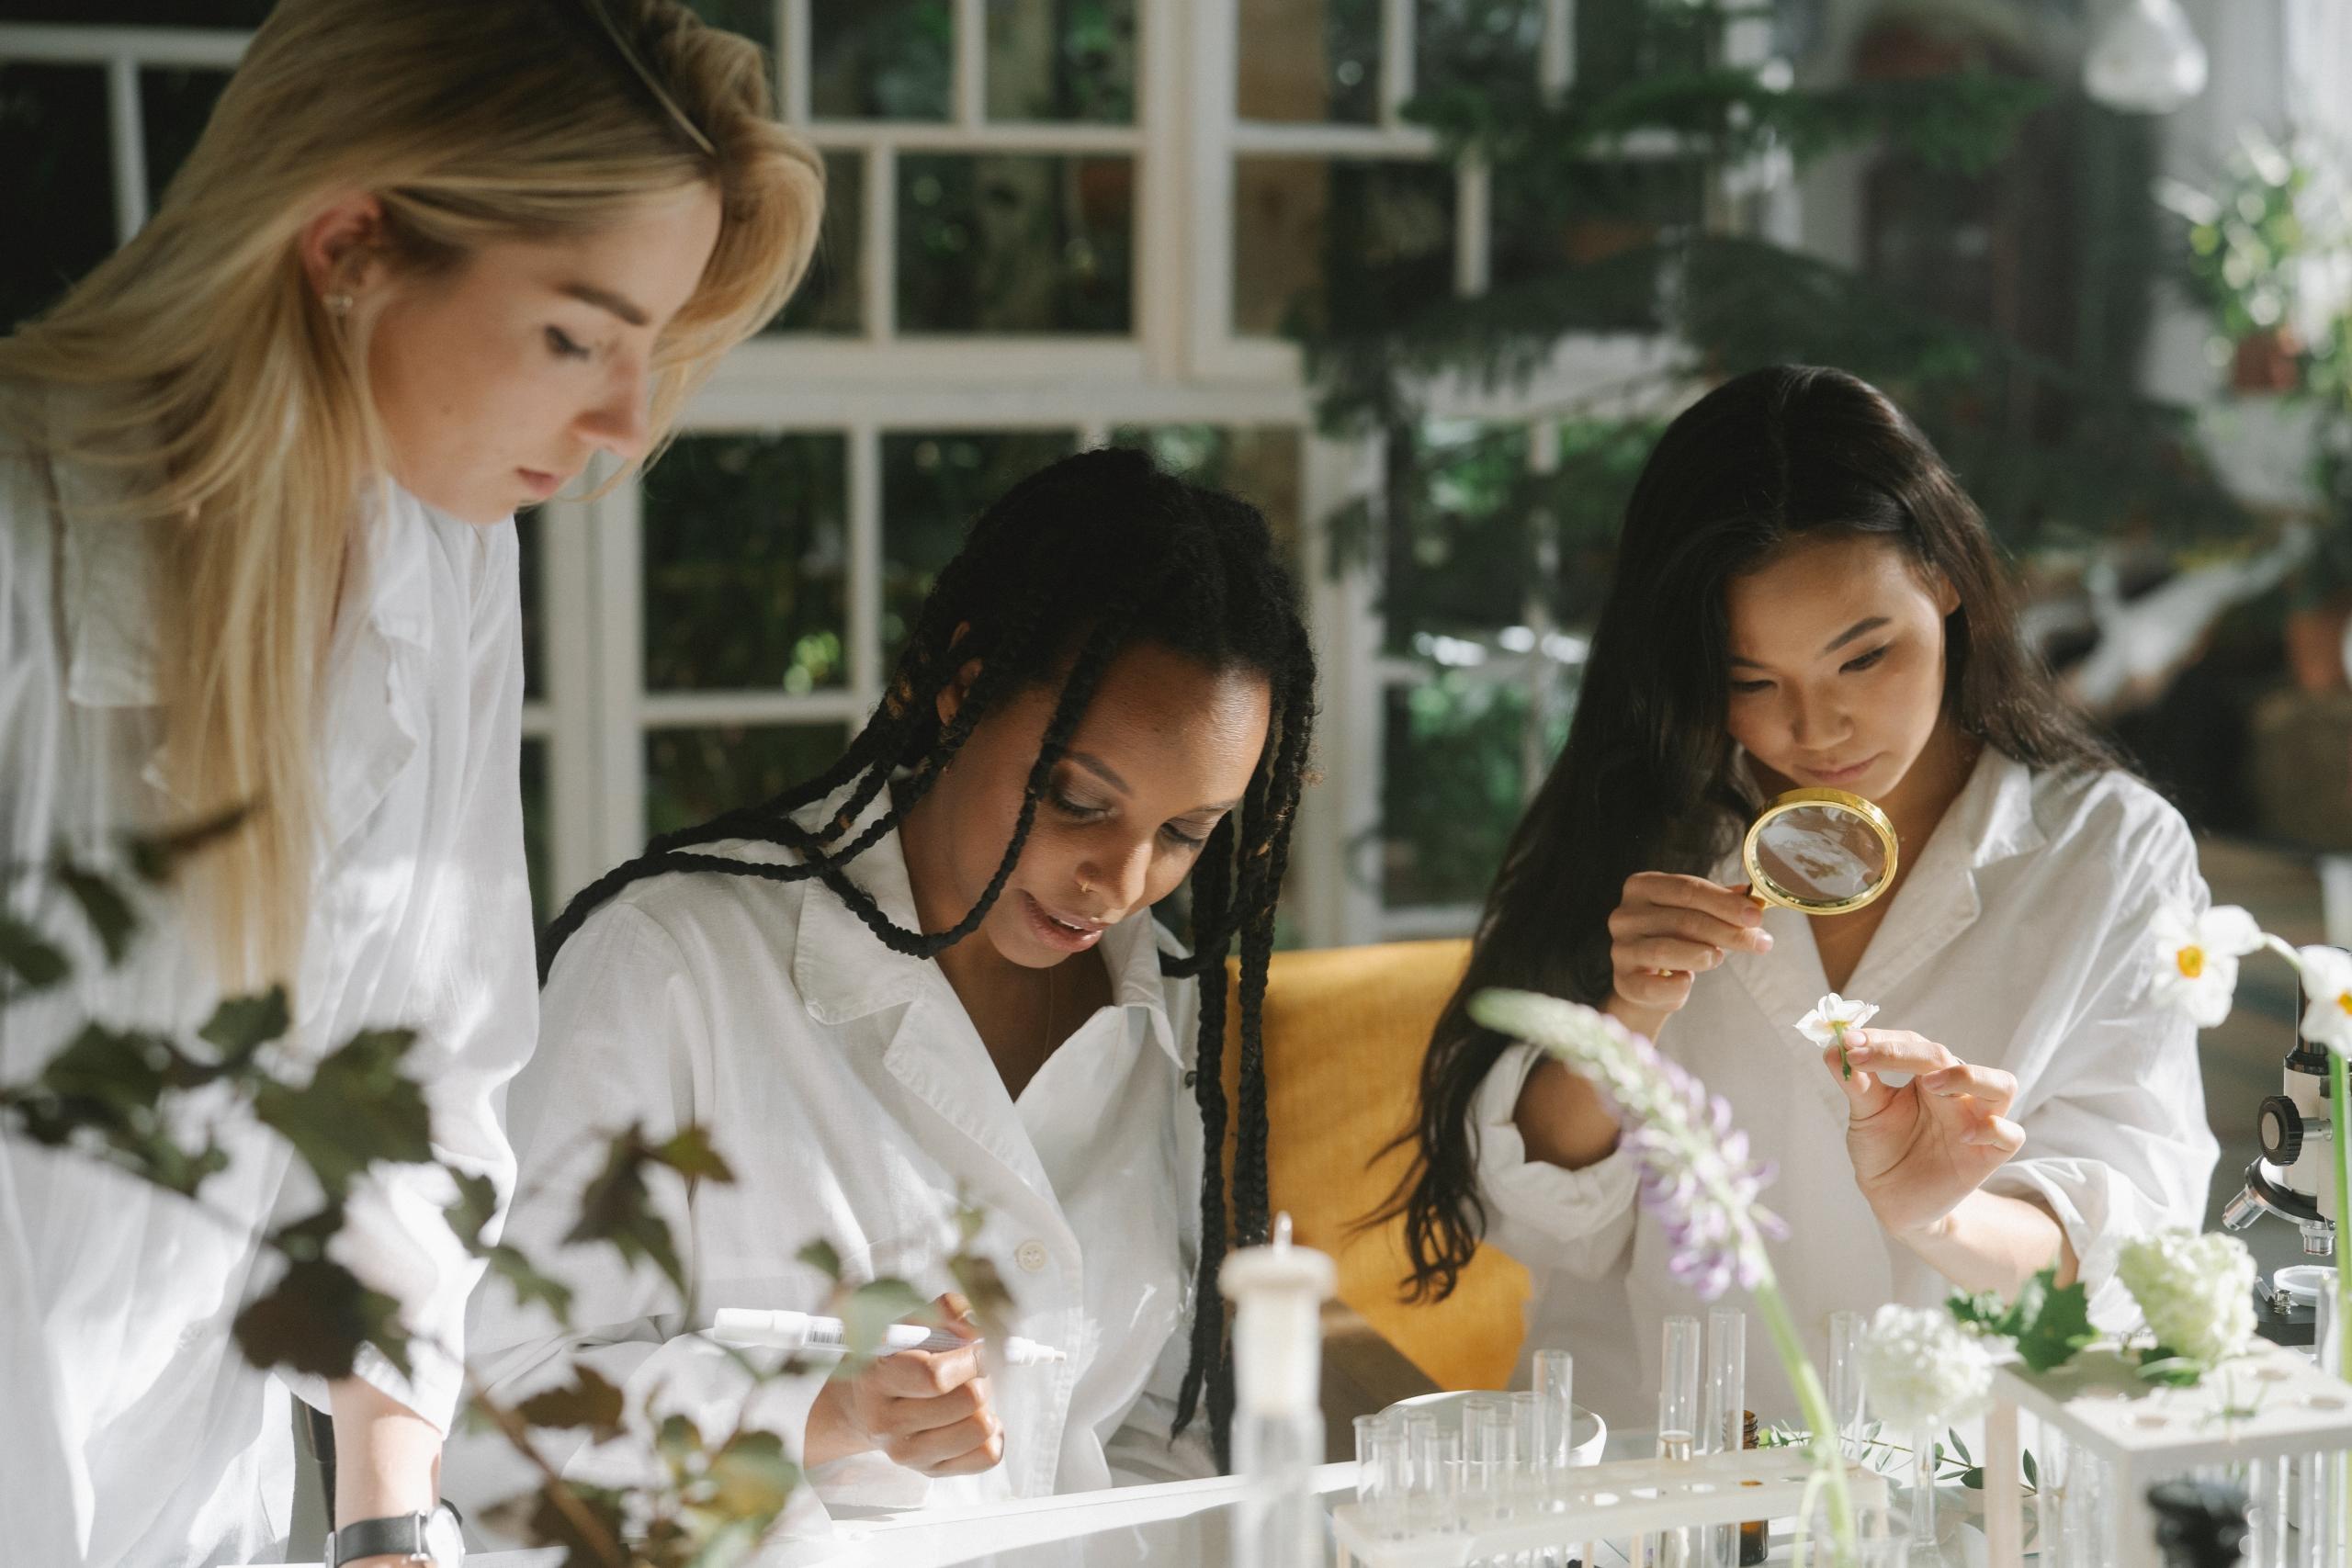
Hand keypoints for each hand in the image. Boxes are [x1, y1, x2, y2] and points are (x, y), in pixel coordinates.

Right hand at [803, 1294, 1004, 1476]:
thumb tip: (973, 1325)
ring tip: (966, 1393)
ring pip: (981, 1430)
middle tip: (969, 1369)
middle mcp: (887, 1423)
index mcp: (877, 1379)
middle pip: (966, 1402)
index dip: (969, 1357)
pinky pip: (987, 1455)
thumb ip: (943, 1311)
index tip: (976, 1347)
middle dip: (980, 1376)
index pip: (934, 1376)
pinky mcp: (930, 1471)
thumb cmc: (893, 1356)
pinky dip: (993, 1433)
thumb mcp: (908, 1323)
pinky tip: (971, 1417)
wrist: (862, 1404)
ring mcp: (908, 1453)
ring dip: (986, 1405)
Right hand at [1605, 872, 1772, 1034]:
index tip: (1756, 916)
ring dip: (1703, 955)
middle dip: (1727, 931)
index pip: (1686, 889)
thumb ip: (1721, 904)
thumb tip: (1753, 900)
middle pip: (1682, 919)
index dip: (1724, 902)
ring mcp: (1620, 949)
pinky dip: (1680, 985)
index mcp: (1641, 887)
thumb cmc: (1674, 940)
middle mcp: (1624, 915)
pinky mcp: (1623, 982)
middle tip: (1759, 942)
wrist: (1646, 983)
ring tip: (1719, 957)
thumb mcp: (1695, 914)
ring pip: (1666, 950)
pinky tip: (1688, 980)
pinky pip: (1656, 986)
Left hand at [1830, 1028, 2025, 1240]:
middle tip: (1868, 1058)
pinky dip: (1995, 1129)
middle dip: (1908, 1053)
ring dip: (1968, 1076)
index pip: (1913, 1043)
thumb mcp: (1865, 1114)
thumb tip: (1832, 1049)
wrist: (1891, 1199)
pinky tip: (1966, 1135)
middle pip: (1948, 1058)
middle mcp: (1954, 1092)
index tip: (1849, 1042)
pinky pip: (2010, 1135)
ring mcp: (1976, 1121)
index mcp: (1925, 1076)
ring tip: (1930, 1084)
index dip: (1882, 1040)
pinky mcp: (1988, 1155)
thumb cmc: (1882, 1148)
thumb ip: (1855, 1082)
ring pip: (2002, 1084)